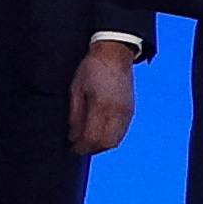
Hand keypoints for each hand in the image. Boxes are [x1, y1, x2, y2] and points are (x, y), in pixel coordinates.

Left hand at [68, 39, 137, 155]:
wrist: (114, 55)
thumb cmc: (91, 69)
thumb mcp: (76, 89)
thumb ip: (75, 115)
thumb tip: (73, 136)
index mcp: (102, 106)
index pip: (92, 137)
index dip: (81, 147)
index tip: (71, 149)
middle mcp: (117, 113)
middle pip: (105, 143)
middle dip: (90, 149)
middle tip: (77, 147)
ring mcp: (127, 113)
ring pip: (115, 141)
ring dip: (101, 146)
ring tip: (87, 142)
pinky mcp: (131, 111)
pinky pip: (121, 133)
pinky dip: (110, 138)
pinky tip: (99, 135)